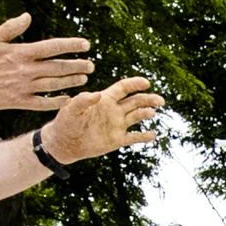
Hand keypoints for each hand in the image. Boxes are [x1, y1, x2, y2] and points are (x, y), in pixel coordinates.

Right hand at [0, 12, 93, 112]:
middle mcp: (24, 70)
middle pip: (58, 67)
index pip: (52, 47)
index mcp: (20, 52)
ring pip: (54, 84)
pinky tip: (68, 99)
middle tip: (91, 64)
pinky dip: (56, 101)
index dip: (71, 46)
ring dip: (71, 81)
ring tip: (84, 78)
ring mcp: (22, 87)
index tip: (86, 45)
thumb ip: (11, 28)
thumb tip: (28, 16)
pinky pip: (42, 103)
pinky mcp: (17, 101)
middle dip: (77, 65)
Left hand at [39, 76, 163, 163]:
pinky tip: (153, 134)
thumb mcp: (71, 109)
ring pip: (137, 116)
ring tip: (152, 113)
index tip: (146, 83)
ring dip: (146, 113)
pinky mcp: (117, 139)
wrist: (64, 143)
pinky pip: (134, 137)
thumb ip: (83, 100)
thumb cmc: (65, 122)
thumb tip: (97, 94)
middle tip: (160, 100)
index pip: (123, 88)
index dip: (135, 84)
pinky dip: (144, 136)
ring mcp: (117, 124)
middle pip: (135, 101)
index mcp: (105, 100)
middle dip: (148, 99)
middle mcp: (114, 110)